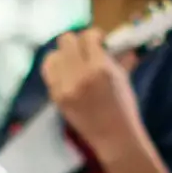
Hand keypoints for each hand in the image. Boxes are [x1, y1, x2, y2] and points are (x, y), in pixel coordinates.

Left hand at [41, 28, 144, 161]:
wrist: (113, 137)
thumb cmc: (123, 107)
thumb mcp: (123, 78)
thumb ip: (116, 57)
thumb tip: (114, 42)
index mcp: (99, 68)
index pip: (88, 37)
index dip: (94, 36)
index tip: (99, 41)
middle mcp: (78, 75)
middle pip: (66, 40)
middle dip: (77, 42)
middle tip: (85, 50)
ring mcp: (64, 87)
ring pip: (52, 55)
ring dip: (64, 55)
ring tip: (73, 62)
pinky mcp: (55, 97)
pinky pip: (48, 72)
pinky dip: (57, 68)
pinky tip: (66, 73)